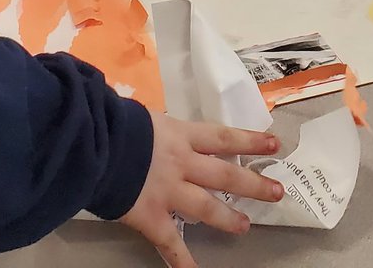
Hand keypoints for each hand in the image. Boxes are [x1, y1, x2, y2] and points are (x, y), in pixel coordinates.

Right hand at [118, 113, 282, 267]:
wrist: (96, 144)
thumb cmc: (117, 123)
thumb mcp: (147, 118)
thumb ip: (162, 130)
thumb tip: (162, 132)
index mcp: (182, 135)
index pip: (224, 138)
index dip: (250, 142)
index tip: (274, 145)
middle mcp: (182, 164)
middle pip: (225, 175)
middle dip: (253, 185)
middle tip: (276, 192)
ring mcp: (169, 192)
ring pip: (207, 208)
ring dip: (228, 218)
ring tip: (244, 226)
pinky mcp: (152, 217)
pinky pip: (171, 243)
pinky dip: (183, 261)